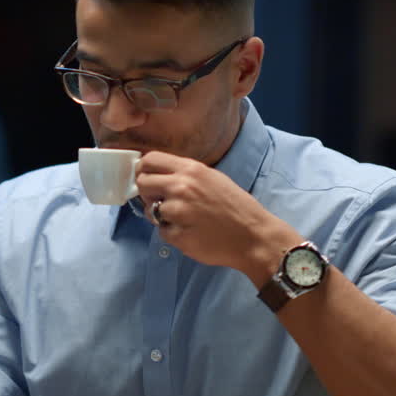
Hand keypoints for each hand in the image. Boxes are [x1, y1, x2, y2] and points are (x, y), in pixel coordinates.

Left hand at [134, 151, 300, 281]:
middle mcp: (181, 186)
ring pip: (149, 210)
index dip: (143, 169)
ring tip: (182, 219)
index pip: (149, 160)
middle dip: (147, 193)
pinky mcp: (178, 235)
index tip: (146, 178)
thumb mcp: (212, 178)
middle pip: (142, 183)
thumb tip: (157, 174)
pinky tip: (190, 232)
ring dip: (160, 216)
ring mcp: (178, 211)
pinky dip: (172, 233)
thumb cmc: (235, 207)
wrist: (253, 236)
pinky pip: (161, 232)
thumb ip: (184, 174)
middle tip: (161, 201)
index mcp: (191, 169)